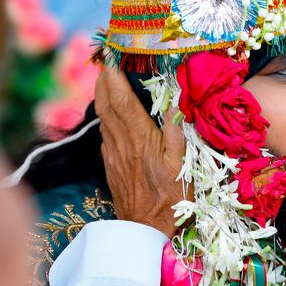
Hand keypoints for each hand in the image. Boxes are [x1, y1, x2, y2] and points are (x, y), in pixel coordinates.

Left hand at [95, 65, 187, 237]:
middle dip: (103, 78)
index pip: (121, 99)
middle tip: (105, 58)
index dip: (113, 75)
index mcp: (139, 138)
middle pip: (105, 103)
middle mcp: (121, 142)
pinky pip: (105, 132)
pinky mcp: (110, 164)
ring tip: (106, 76)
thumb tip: (174, 102)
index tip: (110, 55)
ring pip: (102, 116)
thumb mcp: (183, 165)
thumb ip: (176, 132)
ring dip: (102, 94)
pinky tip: (111, 111)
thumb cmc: (171, 199)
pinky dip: (105, 114)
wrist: (145, 230)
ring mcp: (112, 153)